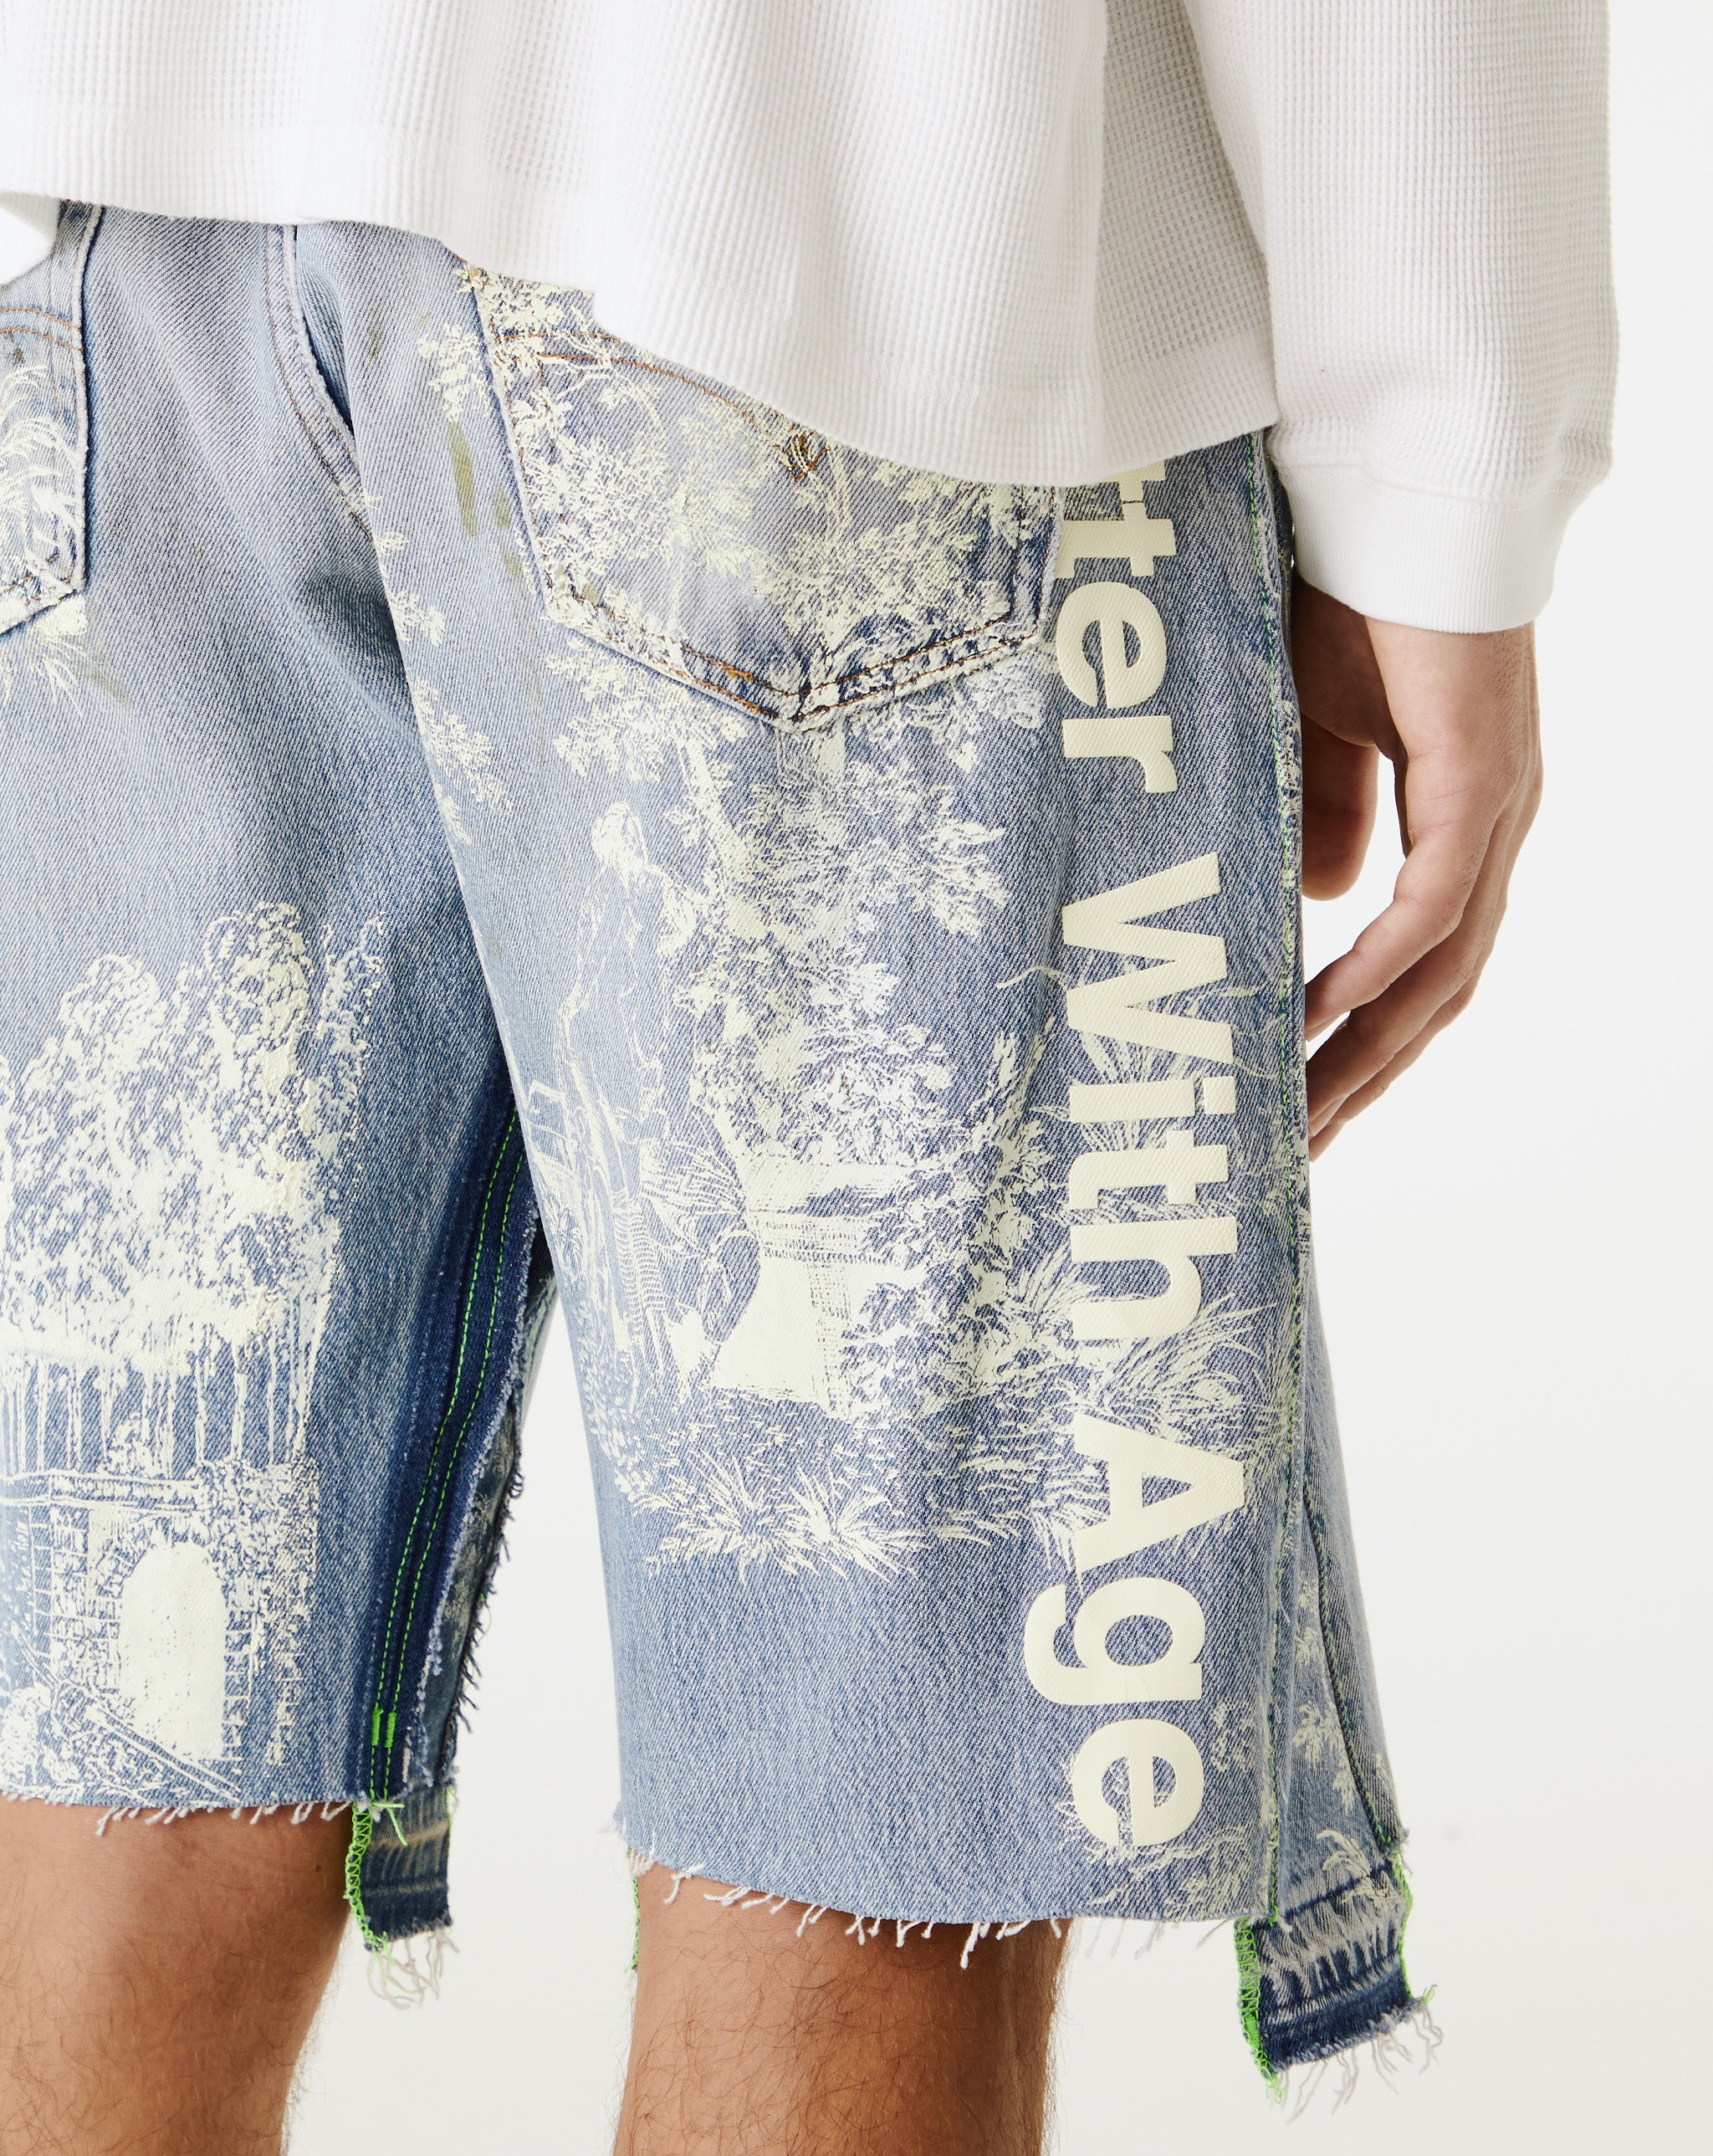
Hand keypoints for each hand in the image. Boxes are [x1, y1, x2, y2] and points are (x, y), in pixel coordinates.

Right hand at [1290, 576, 1541, 1156]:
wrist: (1397, 495)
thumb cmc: (1353, 593)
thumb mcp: (1314, 724)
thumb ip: (1325, 809)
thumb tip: (1320, 901)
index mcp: (1459, 819)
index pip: (1421, 961)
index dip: (1365, 1037)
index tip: (1303, 1098)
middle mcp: (1490, 831)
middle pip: (1436, 991)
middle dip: (1364, 1076)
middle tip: (1299, 1148)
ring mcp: (1495, 809)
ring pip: (1445, 967)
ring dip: (1372, 1046)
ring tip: (1308, 1110)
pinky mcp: (1484, 777)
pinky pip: (1437, 899)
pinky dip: (1384, 961)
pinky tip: (1329, 1007)